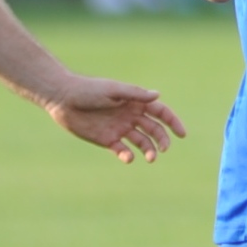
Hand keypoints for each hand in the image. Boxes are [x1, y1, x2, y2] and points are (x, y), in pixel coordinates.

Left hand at [46, 76, 187, 163]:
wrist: (63, 99)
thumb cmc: (88, 89)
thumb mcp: (113, 90)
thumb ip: (135, 94)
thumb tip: (157, 95)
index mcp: (134, 102)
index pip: (160, 112)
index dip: (173, 122)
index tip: (182, 134)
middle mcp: (130, 115)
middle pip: (154, 129)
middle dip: (162, 139)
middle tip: (164, 149)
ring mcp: (120, 128)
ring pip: (142, 142)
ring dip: (149, 150)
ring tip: (150, 158)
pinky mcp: (107, 140)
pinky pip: (122, 150)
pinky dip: (128, 156)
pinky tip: (127, 157)